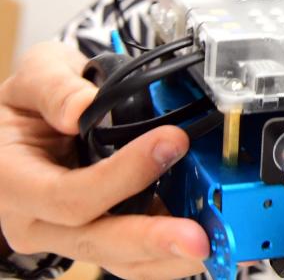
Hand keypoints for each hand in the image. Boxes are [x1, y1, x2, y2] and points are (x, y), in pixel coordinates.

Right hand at [0, 41, 208, 279]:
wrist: (30, 123)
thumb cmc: (30, 104)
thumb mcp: (35, 76)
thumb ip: (56, 88)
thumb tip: (82, 107)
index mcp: (12, 180)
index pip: (66, 195)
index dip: (121, 175)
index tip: (170, 142)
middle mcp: (36, 219)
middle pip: (95, 242)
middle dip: (150, 238)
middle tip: (198, 234)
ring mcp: (68, 236)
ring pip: (119, 259)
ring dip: (168, 254)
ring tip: (212, 244)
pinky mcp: (99, 237)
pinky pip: (135, 258)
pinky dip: (170, 254)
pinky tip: (206, 241)